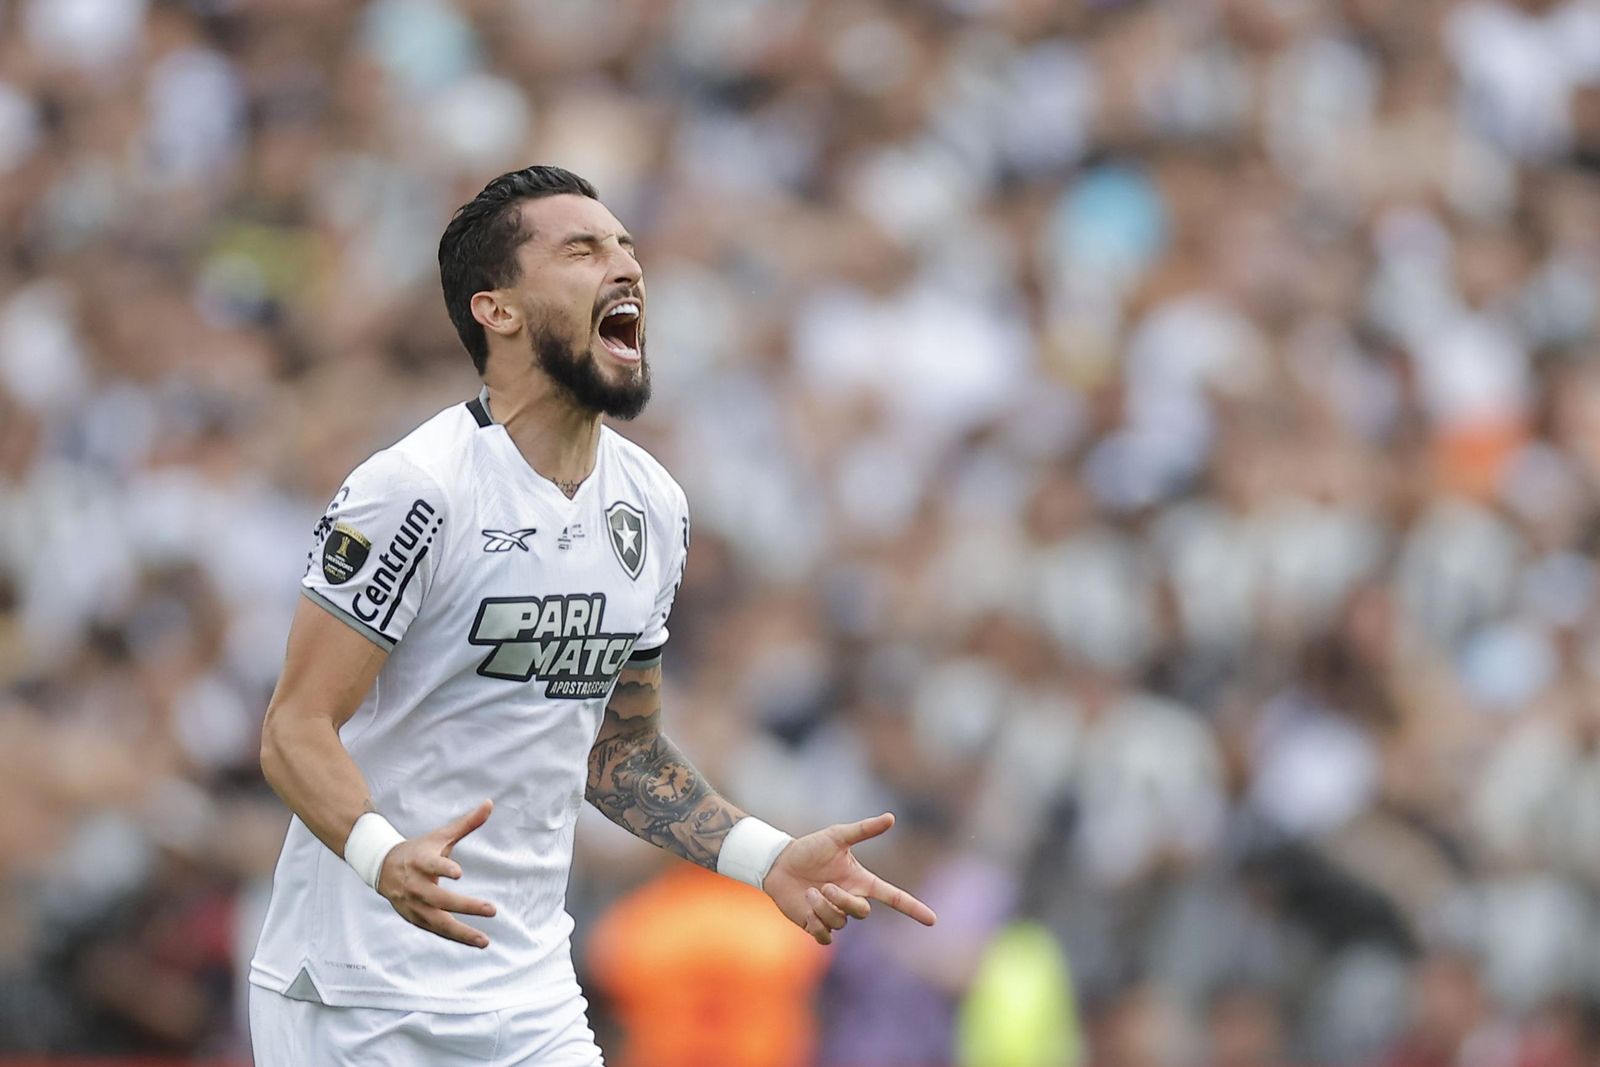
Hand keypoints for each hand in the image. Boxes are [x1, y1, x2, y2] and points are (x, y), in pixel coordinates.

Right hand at [376, 799, 497, 948]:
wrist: (382, 867)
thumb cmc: (419, 850)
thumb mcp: (440, 835)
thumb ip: (466, 823)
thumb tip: (490, 803)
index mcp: (420, 861)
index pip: (431, 864)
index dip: (443, 867)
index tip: (458, 872)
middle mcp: (415, 885)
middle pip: (439, 898)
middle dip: (465, 905)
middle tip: (491, 909)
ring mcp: (413, 904)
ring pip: (438, 921)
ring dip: (461, 932)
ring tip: (484, 940)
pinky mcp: (414, 917)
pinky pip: (435, 930)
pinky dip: (453, 936)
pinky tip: (474, 940)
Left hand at [762, 812, 936, 944]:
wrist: (779, 863)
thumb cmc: (809, 848)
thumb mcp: (837, 836)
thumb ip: (864, 830)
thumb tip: (891, 817)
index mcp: (862, 882)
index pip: (894, 897)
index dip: (913, 908)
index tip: (932, 919)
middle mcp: (851, 900)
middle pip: (862, 912)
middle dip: (843, 901)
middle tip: (824, 886)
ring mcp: (835, 915)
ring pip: (840, 923)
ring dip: (823, 907)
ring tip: (809, 893)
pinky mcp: (816, 926)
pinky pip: (825, 937)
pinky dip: (816, 925)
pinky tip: (806, 910)